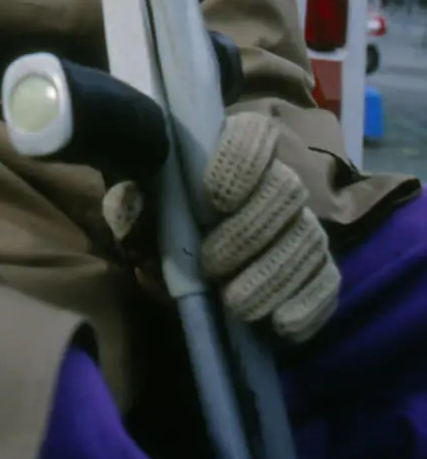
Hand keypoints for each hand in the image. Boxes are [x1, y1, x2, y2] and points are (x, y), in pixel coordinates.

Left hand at [103, 112, 340, 342]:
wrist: (193, 256)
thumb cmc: (165, 217)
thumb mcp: (142, 205)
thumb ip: (134, 202)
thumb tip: (132, 206)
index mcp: (235, 148)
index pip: (255, 134)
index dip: (242, 161)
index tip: (214, 199)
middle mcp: (279, 178)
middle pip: (287, 190)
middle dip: (250, 231)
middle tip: (212, 264)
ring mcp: (304, 224)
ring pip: (308, 239)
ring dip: (272, 275)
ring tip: (235, 304)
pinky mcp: (319, 268)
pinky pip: (328, 281)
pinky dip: (308, 303)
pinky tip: (280, 324)